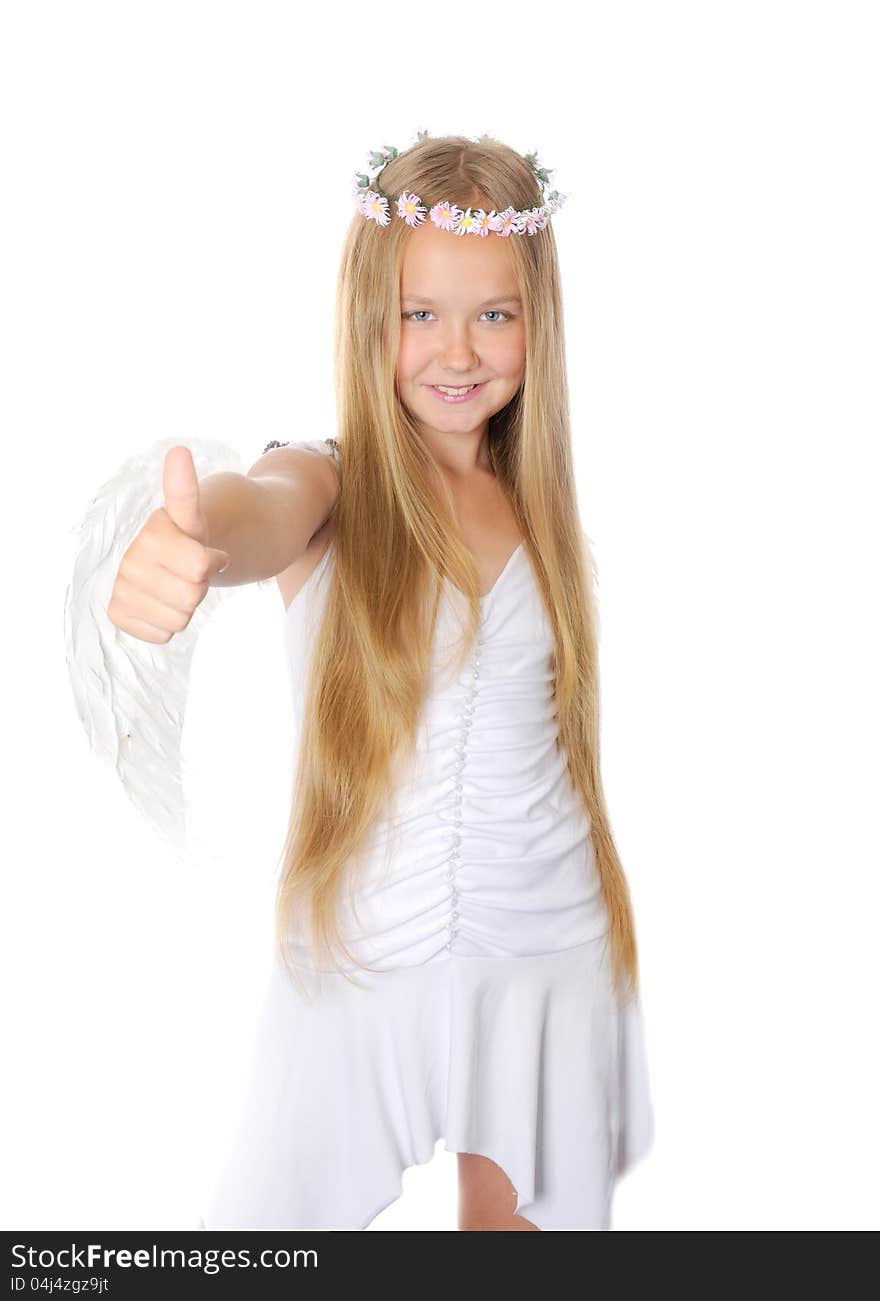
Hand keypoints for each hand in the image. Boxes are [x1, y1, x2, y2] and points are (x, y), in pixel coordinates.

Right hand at [107, 446, 231, 643]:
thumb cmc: (189, 538)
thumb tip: (179, 452)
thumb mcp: (195, 516)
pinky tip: (162, 603)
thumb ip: (187, 491)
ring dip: (186, 607)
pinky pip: (162, 635)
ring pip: (179, 619)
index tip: (212, 555)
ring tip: (176, 585)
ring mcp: (122, 587)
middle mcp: (131, 560)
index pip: (200, 568)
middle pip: (192, 595)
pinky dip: (168, 625)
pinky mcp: (118, 612)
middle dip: (200, 587)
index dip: (213, 564)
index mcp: (152, 533)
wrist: (172, 559)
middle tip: (192, 572)